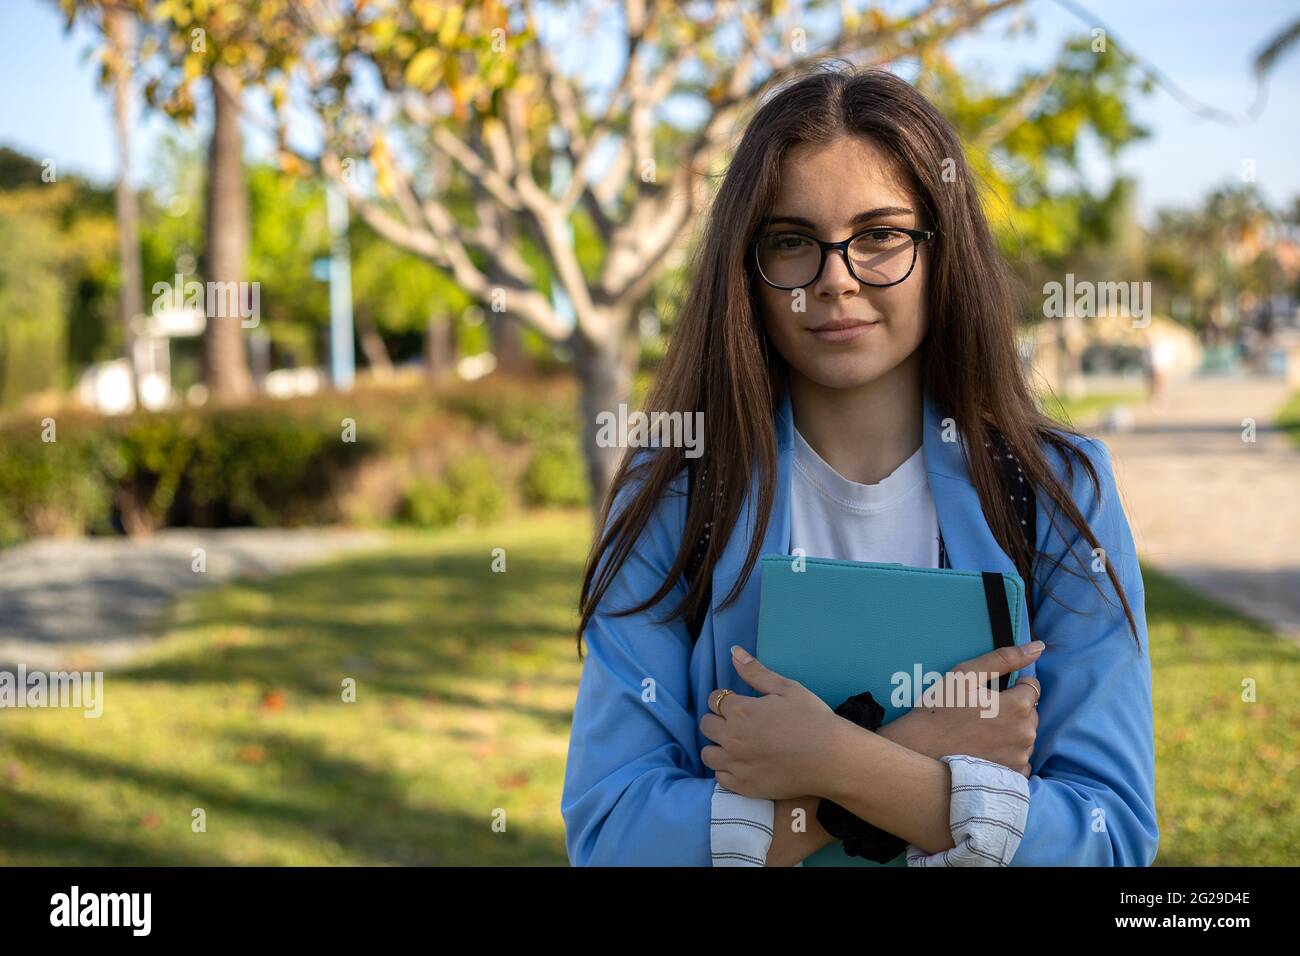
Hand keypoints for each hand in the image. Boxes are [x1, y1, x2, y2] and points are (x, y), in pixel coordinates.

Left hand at [699, 645, 838, 800]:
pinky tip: (743, 765)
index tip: (738, 705)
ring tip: (736, 746)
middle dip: (718, 721)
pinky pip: (720, 777)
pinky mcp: (743, 786)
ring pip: (708, 754)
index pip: (714, 700)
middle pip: (707, 725)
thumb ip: (755, 672)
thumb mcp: (786, 688)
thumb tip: (733, 652)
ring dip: (717, 746)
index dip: (725, 700)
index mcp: (740, 711)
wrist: (832, 758)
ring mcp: (736, 764)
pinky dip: (727, 770)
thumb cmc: (812, 718)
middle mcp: (732, 737)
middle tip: (739, 724)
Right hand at [880, 641, 1043, 776]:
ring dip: (1012, 730)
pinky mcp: (1012, 774)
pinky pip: (1020, 758)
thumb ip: (1004, 659)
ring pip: (1025, 735)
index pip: (1032, 687)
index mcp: (1018, 706)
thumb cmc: (940, 710)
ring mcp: (1020, 757)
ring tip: (982, 730)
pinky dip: (1008, 751)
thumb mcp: (967, 675)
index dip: (1013, 685)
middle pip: (1030, 712)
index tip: (991, 692)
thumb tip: (1037, 648)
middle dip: (1014, 708)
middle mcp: (1026, 733)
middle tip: (982, 711)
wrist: (921, 749)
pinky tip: (986, 748)